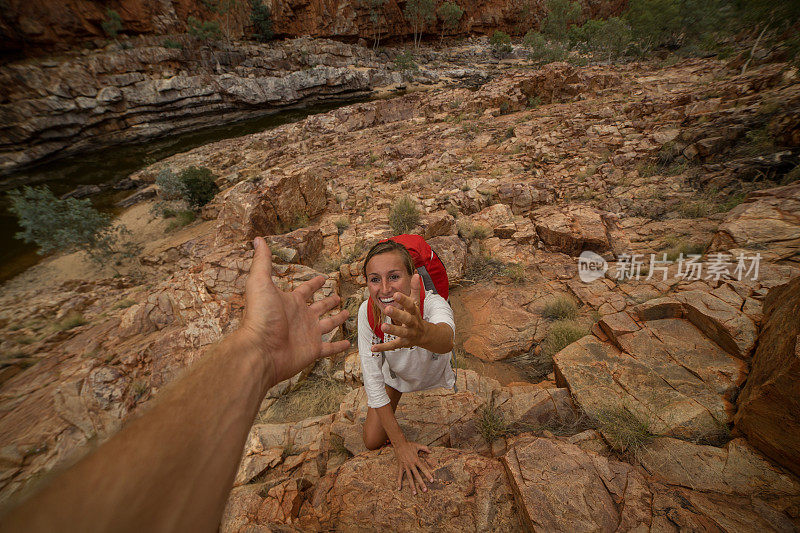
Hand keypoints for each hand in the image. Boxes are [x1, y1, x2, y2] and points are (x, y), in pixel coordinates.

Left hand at [238, 237, 349, 384]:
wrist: (261, 350)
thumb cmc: (260, 316)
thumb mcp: (260, 283)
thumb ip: (262, 261)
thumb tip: (257, 239)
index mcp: (291, 302)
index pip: (306, 290)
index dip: (315, 283)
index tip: (323, 278)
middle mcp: (300, 318)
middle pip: (319, 307)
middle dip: (328, 302)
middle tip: (338, 297)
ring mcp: (308, 335)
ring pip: (327, 325)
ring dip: (337, 320)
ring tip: (347, 314)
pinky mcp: (313, 350)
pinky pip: (329, 347)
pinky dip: (339, 346)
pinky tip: (348, 343)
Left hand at [371, 274, 426, 351]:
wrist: (426, 335)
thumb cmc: (417, 316)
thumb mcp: (416, 303)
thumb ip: (415, 289)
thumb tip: (416, 273)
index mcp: (415, 312)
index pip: (410, 305)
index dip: (403, 299)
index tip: (395, 293)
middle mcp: (413, 323)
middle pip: (406, 318)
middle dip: (397, 314)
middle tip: (387, 308)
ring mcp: (409, 334)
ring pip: (401, 332)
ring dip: (392, 330)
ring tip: (383, 326)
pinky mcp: (403, 343)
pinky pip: (393, 346)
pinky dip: (383, 347)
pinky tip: (373, 347)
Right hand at [393, 440, 433, 494]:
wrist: (399, 443)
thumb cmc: (409, 444)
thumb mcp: (418, 445)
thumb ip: (425, 448)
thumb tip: (431, 451)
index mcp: (416, 460)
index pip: (423, 469)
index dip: (427, 475)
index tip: (432, 481)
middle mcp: (411, 464)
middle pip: (417, 475)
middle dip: (421, 483)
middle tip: (425, 490)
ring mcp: (405, 466)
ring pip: (409, 478)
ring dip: (412, 486)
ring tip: (414, 493)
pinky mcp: (400, 466)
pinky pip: (399, 475)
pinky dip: (399, 482)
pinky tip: (399, 488)